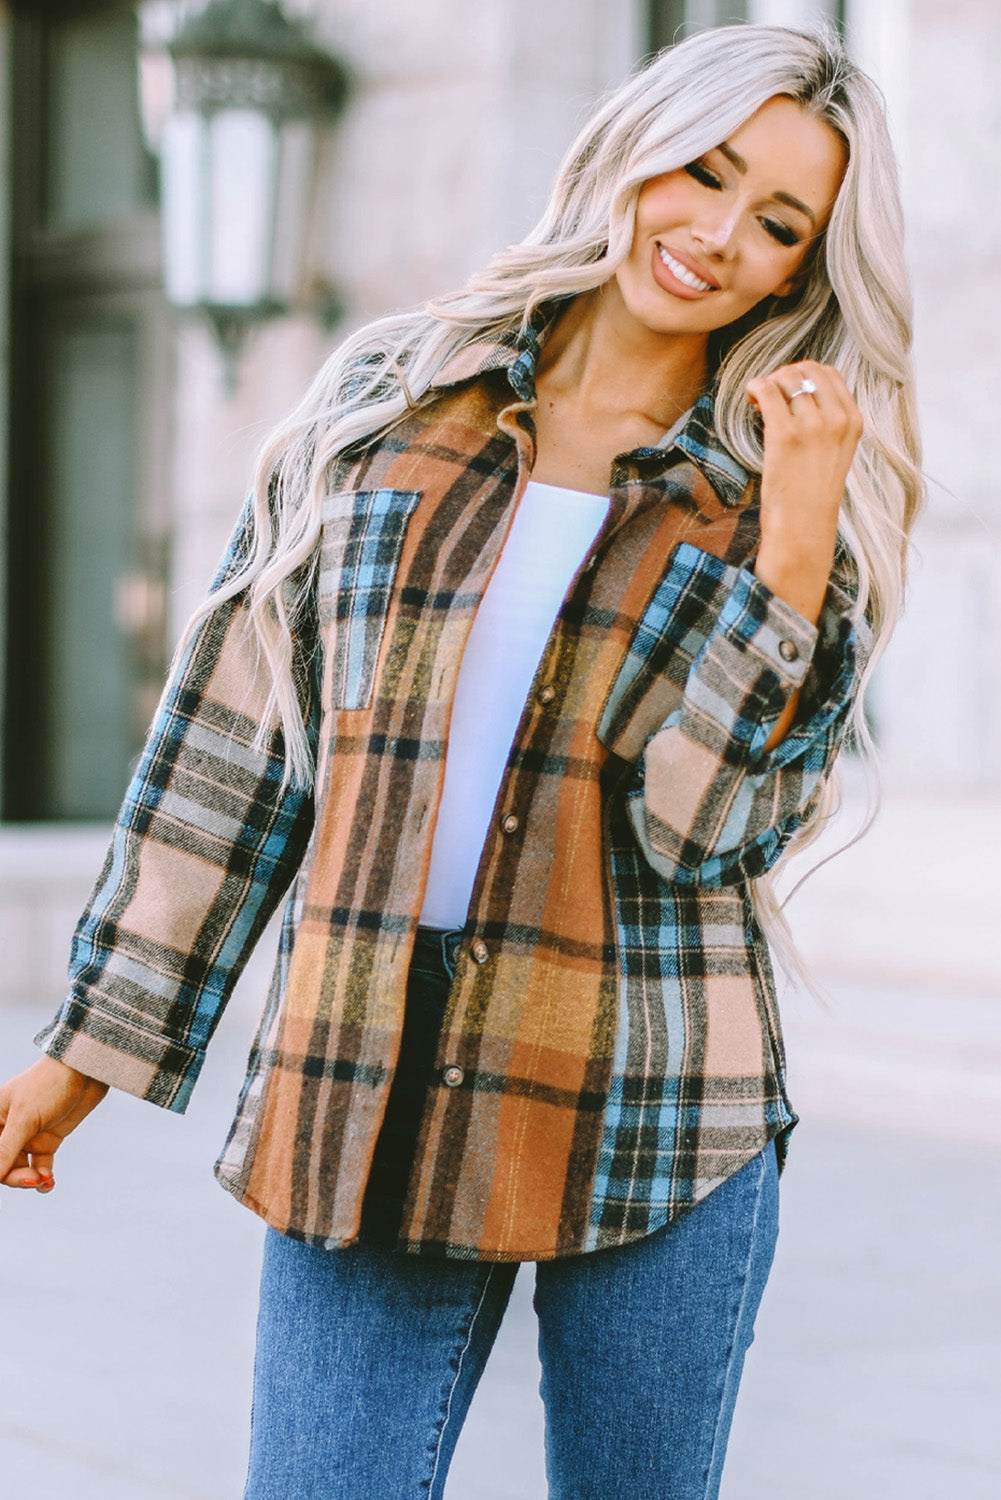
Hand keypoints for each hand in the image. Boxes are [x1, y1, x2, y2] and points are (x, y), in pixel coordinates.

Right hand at [0, 1056, 107, 1191]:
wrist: (86, 1071)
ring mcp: (28, 1135)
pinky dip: (43, 1176)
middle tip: (33, 1180)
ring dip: (30, 1179)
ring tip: (43, 1180)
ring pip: (20, 1168)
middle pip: (3, 1164)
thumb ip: (6, 1149)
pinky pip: (40, 1166)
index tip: (6, 1176)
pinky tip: (48, 1182)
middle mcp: (8, 1128)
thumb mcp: (25, 1117)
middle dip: (15, 1177)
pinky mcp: (48, 1139)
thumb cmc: (49, 1084)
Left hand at [745, 360, 862, 624]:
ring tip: (760, 403)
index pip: (829, 374)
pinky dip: (756, 388)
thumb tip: (797, 391)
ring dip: (768, 384)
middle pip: (807, 370)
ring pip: (786, 378)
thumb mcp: (833, 452)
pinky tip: (751, 399)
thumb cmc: (811, 493)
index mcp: (853, 420)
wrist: (803, 527)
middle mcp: (837, 419)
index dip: (803, 375)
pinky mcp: (785, 435)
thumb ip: (826, 421)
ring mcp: (812, 426)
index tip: (788, 392)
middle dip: (784, 376)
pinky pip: (768, 391)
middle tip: (770, 397)